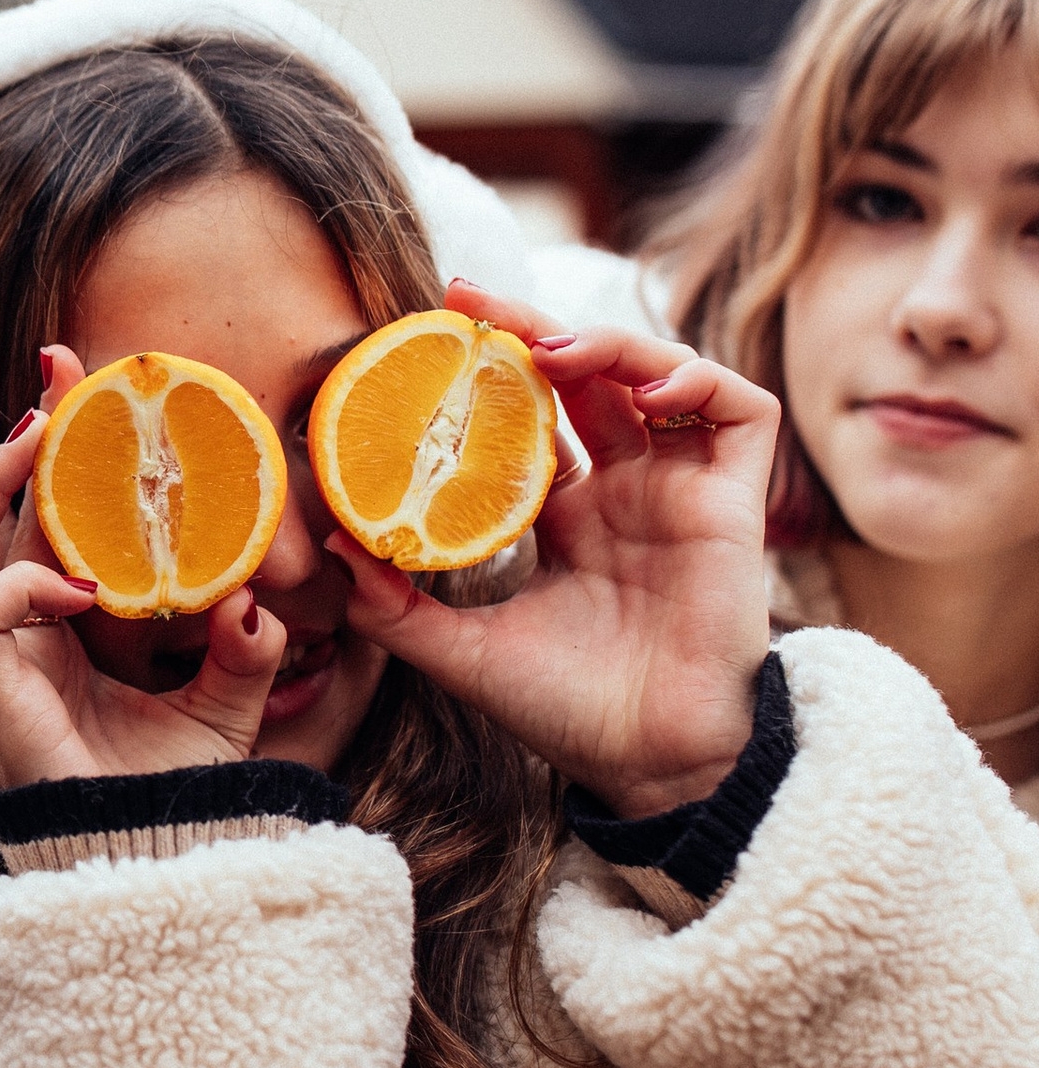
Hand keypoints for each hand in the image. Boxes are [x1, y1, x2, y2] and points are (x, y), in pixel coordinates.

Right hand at [0, 346, 288, 790]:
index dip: (29, 458)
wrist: (165, 861)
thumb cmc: (183, 793)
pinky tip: (79, 590)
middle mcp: (10, 642)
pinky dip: (21, 588)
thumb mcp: (228, 702)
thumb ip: (241, 649)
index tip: (62, 379)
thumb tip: (254, 601)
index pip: (22, 529)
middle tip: (52, 372)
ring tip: (41, 437)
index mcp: (53, 632)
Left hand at [335, 280, 774, 818]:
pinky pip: (739, 413)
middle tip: (472, 302)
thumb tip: (327, 543)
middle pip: (584, 378)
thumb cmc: (562, 711)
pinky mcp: (736, 504)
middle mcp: (623, 493)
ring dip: (609, 343)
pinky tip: (648, 387)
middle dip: (534, 329)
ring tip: (552, 350)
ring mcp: (680, 493)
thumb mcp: (457, 651)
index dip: (488, 372)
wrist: (645, 765)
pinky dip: (699, 379)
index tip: (431, 332)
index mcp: (563, 518)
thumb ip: (392, 605)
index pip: (526, 417)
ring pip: (658, 376)